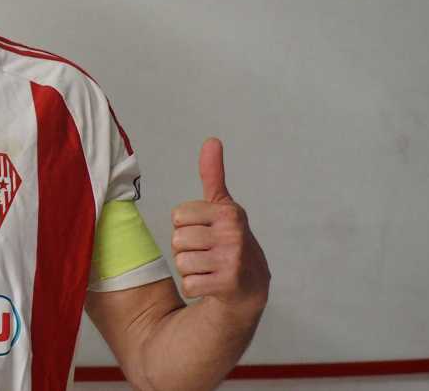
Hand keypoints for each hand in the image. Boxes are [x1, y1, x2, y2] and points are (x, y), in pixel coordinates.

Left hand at [171, 138, 269, 310]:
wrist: (251, 285)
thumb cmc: (229, 240)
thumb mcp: (223, 207)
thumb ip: (213, 175)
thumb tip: (212, 140)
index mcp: (229, 212)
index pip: (178, 216)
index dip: (186, 226)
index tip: (204, 231)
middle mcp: (234, 234)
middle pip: (177, 239)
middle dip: (185, 249)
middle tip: (206, 253)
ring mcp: (233, 260)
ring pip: (181, 262)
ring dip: (189, 269)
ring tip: (209, 267)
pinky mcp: (229, 285)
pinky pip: (188, 284)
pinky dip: (193, 287)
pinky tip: (211, 284)